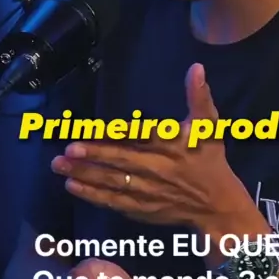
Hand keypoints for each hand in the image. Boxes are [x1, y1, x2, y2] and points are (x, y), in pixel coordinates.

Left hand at [51, 63, 247, 229]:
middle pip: (121, 161)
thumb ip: (199, 97)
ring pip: (113, 182)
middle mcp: (158, 169)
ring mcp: (148, 192)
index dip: (114, 134)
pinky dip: (93, 195)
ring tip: (60, 165)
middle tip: (67, 149)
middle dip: (93, 155)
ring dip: (85, 174)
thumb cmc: (210, 160)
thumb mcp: (209, 126)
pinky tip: (73, 187)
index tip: (90, 129)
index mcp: (172, 146)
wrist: (218, 206)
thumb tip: (196, 68)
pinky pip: (114, 202)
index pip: (139, 136)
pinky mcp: (142, 209)